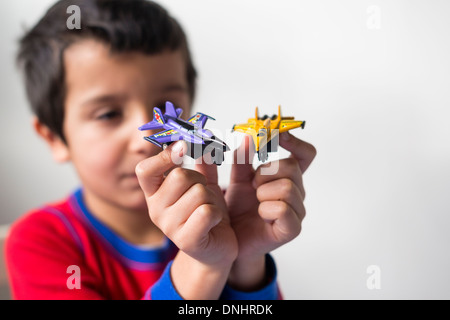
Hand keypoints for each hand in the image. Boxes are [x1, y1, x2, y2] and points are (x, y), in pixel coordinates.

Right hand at [136, 141, 237, 297]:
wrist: (216, 249)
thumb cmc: (206, 213)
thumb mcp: (201, 184)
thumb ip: (200, 162)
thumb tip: (201, 135)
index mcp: (154, 193)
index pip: (145, 170)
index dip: (164, 156)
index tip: (183, 146)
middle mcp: (156, 210)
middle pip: (179, 176)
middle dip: (199, 181)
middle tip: (203, 194)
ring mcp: (169, 227)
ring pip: (198, 193)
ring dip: (212, 199)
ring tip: (208, 211)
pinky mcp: (186, 240)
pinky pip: (206, 212)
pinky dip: (217, 214)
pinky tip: (214, 223)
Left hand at [225, 132, 315, 289]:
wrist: (231, 239)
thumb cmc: (238, 208)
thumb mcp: (237, 179)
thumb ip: (242, 159)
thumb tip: (248, 137)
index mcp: (287, 177)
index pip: (305, 154)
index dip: (295, 141)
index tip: (276, 135)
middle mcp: (297, 191)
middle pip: (292, 166)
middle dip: (266, 172)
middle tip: (252, 184)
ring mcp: (297, 211)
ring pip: (287, 187)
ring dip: (263, 192)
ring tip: (255, 201)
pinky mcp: (292, 229)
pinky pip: (284, 209)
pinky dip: (266, 209)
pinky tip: (260, 215)